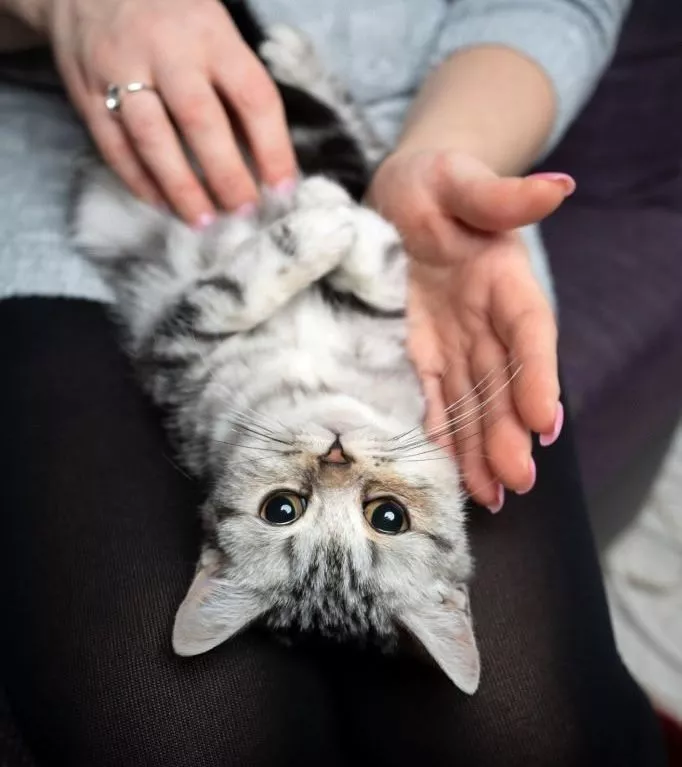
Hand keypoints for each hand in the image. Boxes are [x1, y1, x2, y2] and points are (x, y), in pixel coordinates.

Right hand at [46, 0, 296, 224]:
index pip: (252, 96)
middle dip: (226, 174)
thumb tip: (265, 160)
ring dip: (180, 187)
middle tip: (243, 211)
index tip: (283, 189)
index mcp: (211, 35)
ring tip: (202, 222)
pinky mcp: (86, 91)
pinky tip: (162, 204)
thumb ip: (235, 87)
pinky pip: (113, 145)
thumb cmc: (171, 18)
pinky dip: (138, 181)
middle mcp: (166, 50)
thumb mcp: (214, 33)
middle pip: (201, 121)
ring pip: (152, 138)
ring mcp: (120, 69)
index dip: (273, 147)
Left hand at [368, 150, 573, 510]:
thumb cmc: (432, 183)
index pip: (529, 331)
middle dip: (509, 431)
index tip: (544, 420)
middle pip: (503, 381)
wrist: (397, 200)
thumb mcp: (459, 179)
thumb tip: (559, 188)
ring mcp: (455, 341)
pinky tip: (448, 470)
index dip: (538, 375)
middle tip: (515, 480)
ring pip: (473, 402)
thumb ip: (502, 195)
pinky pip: (433, 398)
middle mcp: (486, 319)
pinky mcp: (422, 353)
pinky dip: (441, 433)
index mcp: (505, 279)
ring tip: (491, 495)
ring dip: (481, 448)